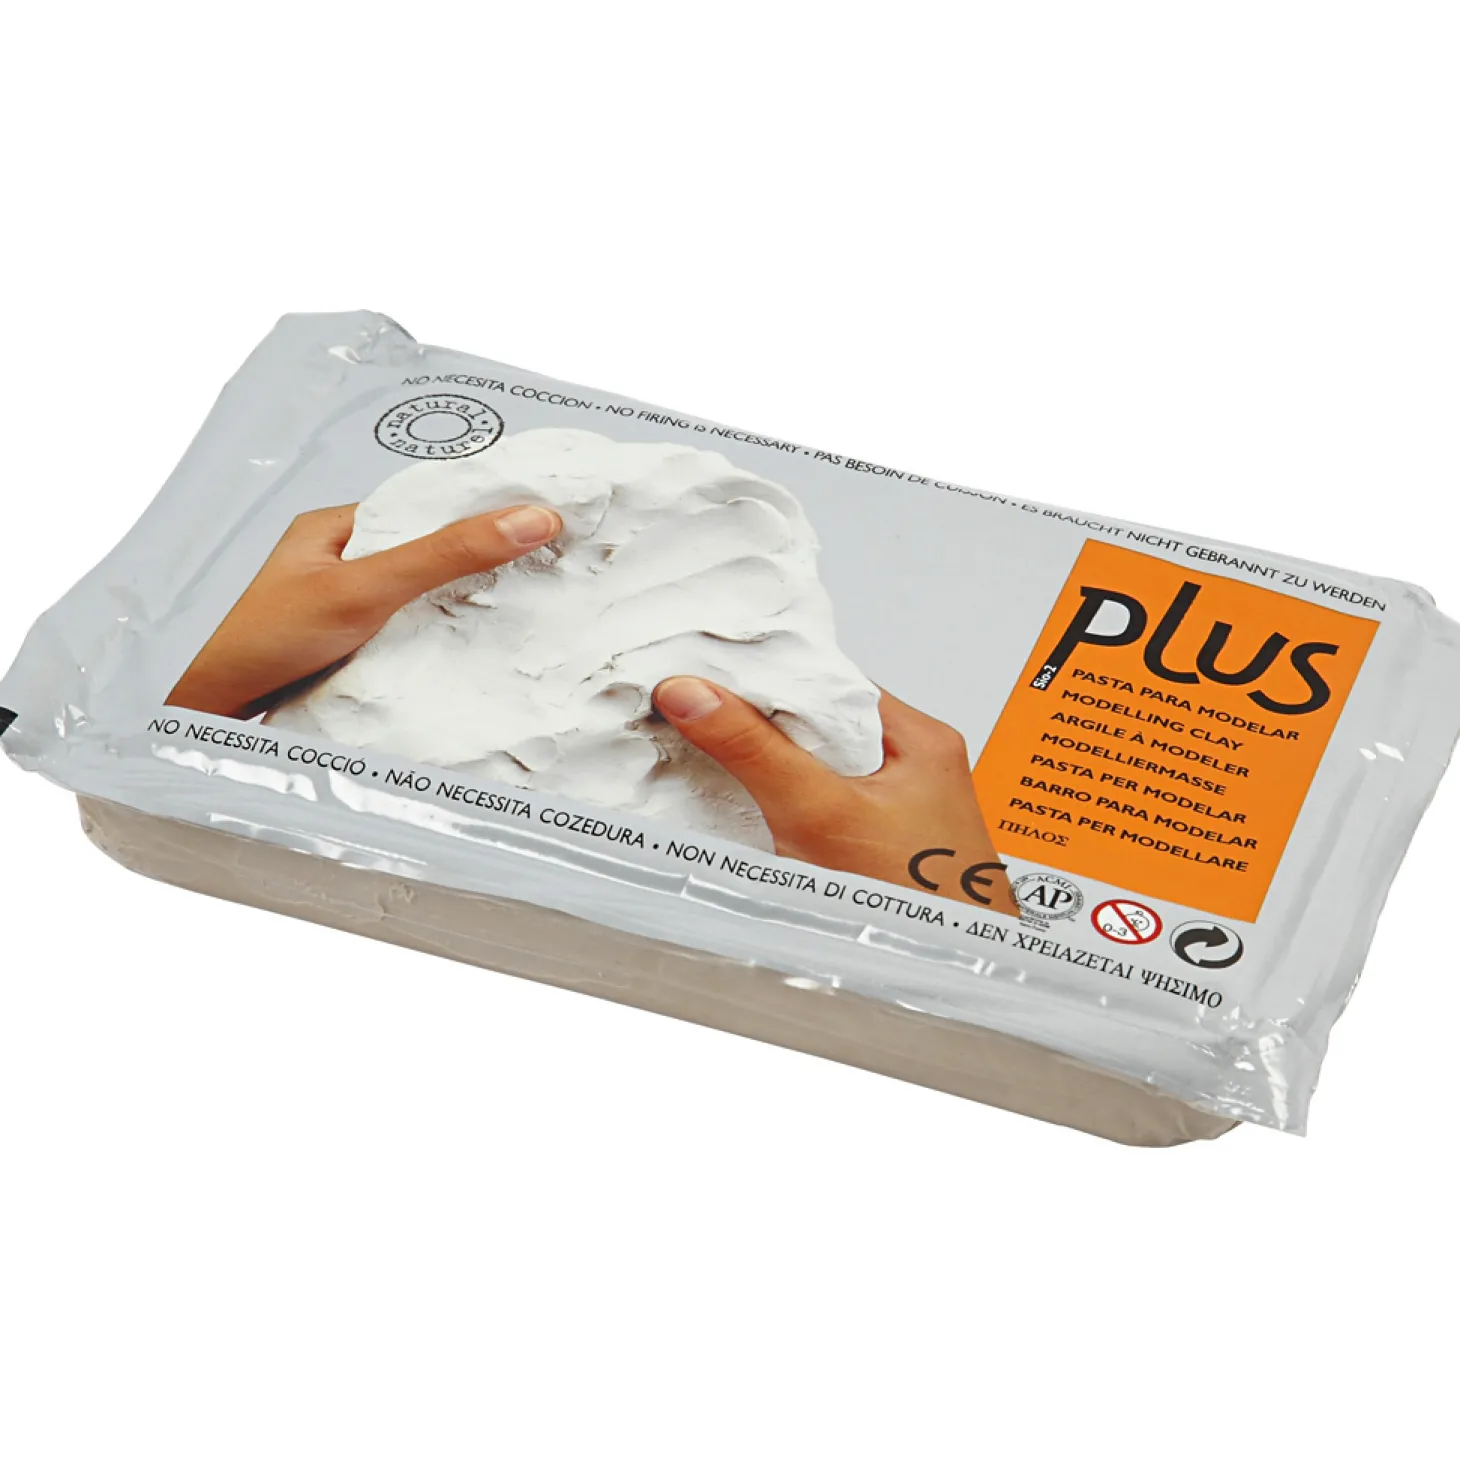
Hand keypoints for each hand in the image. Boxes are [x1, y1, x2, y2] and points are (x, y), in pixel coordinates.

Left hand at [166, 503, 561, 718]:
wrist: (205, 708)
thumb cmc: (269, 638)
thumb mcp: (369, 588)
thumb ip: (446, 557)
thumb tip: (530, 519)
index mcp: (335, 527)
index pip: (424, 508)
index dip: (479, 514)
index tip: (539, 522)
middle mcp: (336, 562)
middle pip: (423, 555)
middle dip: (475, 566)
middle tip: (542, 575)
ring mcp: (337, 608)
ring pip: (413, 599)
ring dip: (453, 611)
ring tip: (515, 617)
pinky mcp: (339, 650)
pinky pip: (400, 636)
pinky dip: (430, 644)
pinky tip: (460, 658)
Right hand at [654, 678, 1016, 915]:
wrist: (954, 978)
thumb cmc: (920, 905)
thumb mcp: (821, 815)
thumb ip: (755, 752)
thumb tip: (695, 694)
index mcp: (920, 738)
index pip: (830, 680)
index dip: (768, 677)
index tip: (708, 678)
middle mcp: (918, 766)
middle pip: (822, 723)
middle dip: (764, 725)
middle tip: (701, 721)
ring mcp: (902, 808)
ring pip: (822, 766)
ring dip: (775, 767)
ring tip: (723, 764)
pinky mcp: (886, 844)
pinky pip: (827, 804)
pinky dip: (791, 805)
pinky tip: (762, 815)